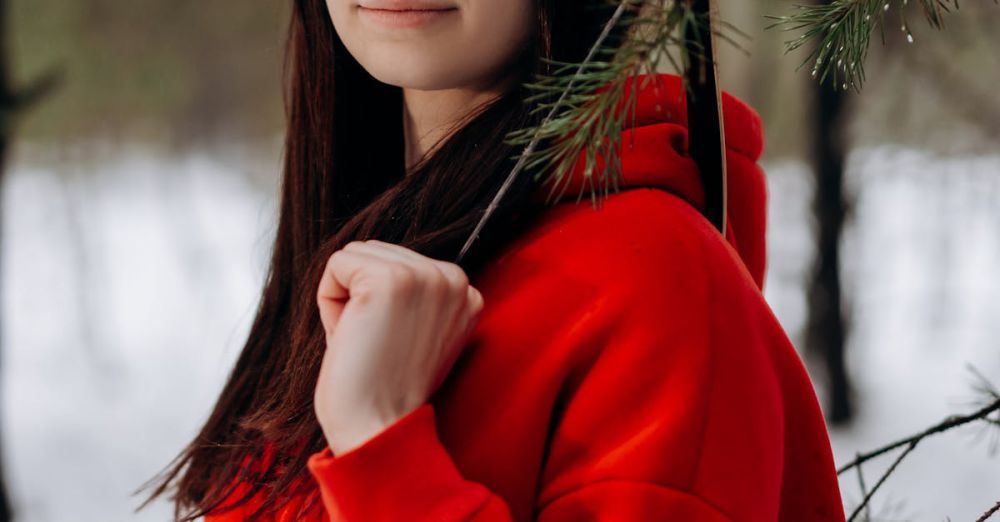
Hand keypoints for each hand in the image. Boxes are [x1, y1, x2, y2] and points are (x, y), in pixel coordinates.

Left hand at [313, 239, 483, 454]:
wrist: (378, 427)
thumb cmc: (387, 389)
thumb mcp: (420, 332)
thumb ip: (418, 296)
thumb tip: (378, 259)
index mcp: (465, 291)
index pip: (401, 263)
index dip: (383, 305)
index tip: (394, 344)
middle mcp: (453, 278)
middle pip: (378, 252)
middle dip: (362, 295)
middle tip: (376, 344)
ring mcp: (423, 275)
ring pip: (356, 255)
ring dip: (346, 298)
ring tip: (365, 340)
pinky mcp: (388, 280)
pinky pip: (336, 265)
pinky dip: (328, 301)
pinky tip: (350, 335)